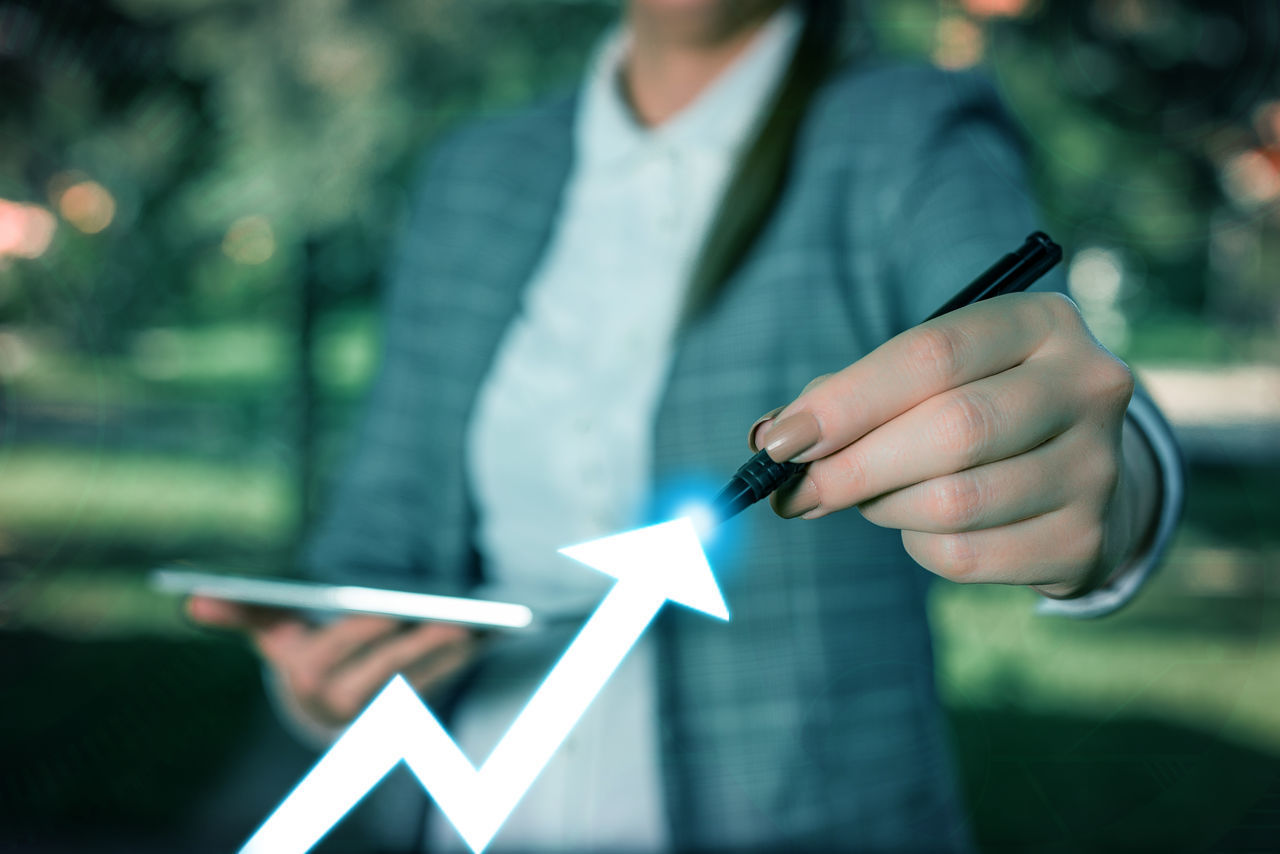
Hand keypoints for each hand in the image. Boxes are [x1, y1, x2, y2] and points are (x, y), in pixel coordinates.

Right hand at [187, 596, 483, 729]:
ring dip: (452, 659)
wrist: (319, 703)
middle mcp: (344, 704)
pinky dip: (463, 661)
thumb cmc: (297, 647)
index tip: (387, 610)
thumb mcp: (271, 629)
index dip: (362, 635)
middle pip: (387, 676)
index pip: (334, 657)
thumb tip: (193, 597)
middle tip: (455, 621)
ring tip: (482, 625)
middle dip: (421, 650)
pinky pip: (441, 684)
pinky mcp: (413, 709)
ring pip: (422, 685)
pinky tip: (491, 633)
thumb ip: (242, 610)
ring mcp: (381, 710)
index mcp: (306, 678)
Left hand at [749, 292, 1155, 597]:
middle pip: (952, 430)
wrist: (1081, 475)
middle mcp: (1086, 386)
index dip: (846, 401)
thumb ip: (854, 396)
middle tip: (797, 491)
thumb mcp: (933, 378)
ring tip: (874, 498)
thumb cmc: (978, 408)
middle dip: (854, 467)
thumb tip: (775, 439)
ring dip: (885, 508)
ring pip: (954, 502)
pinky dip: (920, 546)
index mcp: (1042, 323)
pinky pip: (967, 555)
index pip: (932, 354)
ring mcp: (1097, 467)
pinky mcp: (1084, 540)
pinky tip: (924, 526)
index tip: (780, 441)